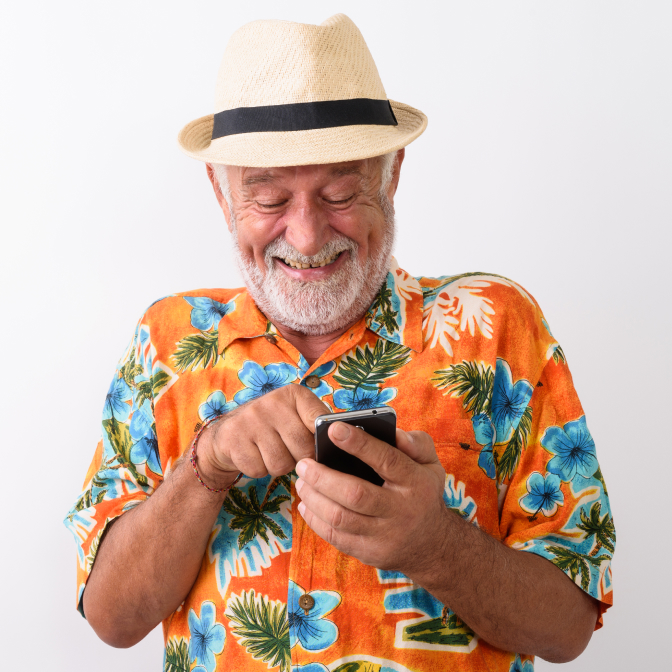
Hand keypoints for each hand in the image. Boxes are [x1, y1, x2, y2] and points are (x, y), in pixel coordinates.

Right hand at [197, 385, 327, 486]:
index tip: (321, 447)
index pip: (319, 420)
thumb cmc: (274, 426)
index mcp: (294, 395)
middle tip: (291, 452)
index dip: (323, 440)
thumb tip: (342, 440)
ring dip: (279, 466)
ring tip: (272, 452)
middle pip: (302, 448)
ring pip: (281, 463)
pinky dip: (260, 470)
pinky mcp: (233, 438)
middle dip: (300, 458)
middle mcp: (272, 402)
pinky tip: (256, 455)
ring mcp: (250, 419)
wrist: (229, 433)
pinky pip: (259, 470)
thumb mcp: (296, 416)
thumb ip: (317, 424)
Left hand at [294, 423, 447, 573]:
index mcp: (415, 482)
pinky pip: (336, 537)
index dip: (358, 443)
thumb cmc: (423, 492)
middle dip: (323, 477)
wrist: (432, 545)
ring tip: (301, 481)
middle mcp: (401, 511)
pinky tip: (306, 504)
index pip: (386, 460)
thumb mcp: (430, 463)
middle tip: (303, 463)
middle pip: (355, 494)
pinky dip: (315, 520)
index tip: (333, 429)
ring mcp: (385, 536)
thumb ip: (416, 443)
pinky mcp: (370, 553)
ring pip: (341, 518)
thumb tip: (395, 433)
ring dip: (314, 498)